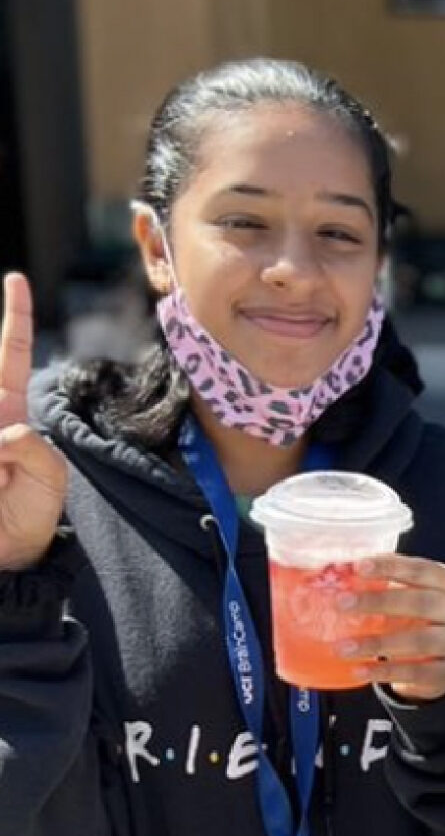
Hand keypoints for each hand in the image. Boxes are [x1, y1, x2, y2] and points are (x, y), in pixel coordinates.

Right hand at [0, 272, 69, 572]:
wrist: (7, 556)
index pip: (13, 356)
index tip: (14, 279)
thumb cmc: (29, 515)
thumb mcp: (49, 476)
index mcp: (10, 414)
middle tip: (4, 478)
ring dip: (0, 466)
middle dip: (5, 450)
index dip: (14, 319)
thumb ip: (29, 445)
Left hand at [332, 553, 444, 700]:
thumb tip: (339, 571)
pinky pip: (416, 672)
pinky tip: (359, 670)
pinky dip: (385, 671)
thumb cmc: (418, 619)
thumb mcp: (408, 596)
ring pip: (420, 641)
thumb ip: (382, 584)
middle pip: (422, 602)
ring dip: (377, 643)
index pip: (421, 569)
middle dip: (380, 602)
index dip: (391, 567)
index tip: (358, 566)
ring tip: (342, 647)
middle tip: (341, 603)